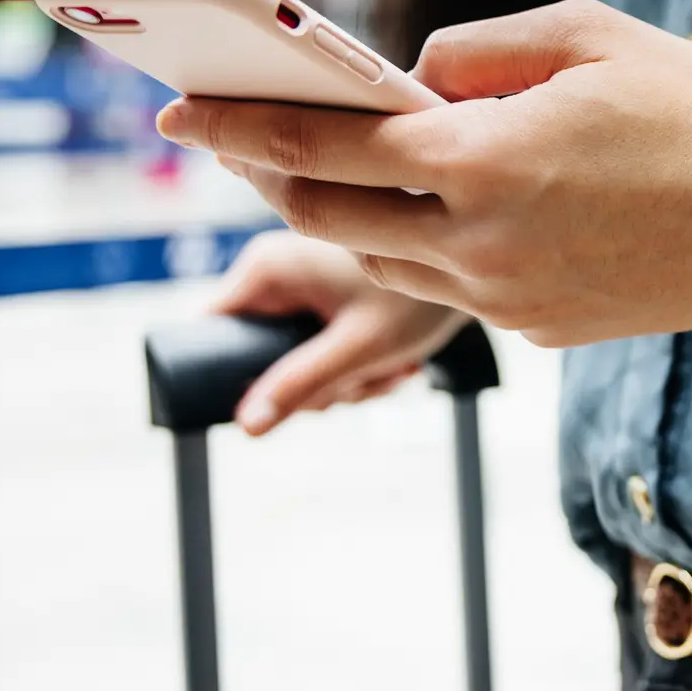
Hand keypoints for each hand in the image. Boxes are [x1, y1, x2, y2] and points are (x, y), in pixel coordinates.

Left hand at [161, 0, 691, 346]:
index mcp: (482, 159)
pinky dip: (444, 247)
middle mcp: (482, 244)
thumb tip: (409, 80)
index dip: (236, 125)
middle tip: (251, 144)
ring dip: (357, 221)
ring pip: (391, 263)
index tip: (179, 110)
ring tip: (355, 176)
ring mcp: (511, 300)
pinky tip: (474, 211)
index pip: (319, 147)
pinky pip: (462, 287)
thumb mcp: (583, 35)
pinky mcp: (542, 330)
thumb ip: (476, 50)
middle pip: (331, 222)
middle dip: (276, 181)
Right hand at [211, 230, 465, 433]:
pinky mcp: (328, 296)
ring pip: (297, 362)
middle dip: (317, 384)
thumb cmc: (425, 294)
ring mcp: (302, 284)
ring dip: (347, 380)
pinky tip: (398, 357)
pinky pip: (322, 349)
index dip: (243, 376)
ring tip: (391, 365)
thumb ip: (301, 384)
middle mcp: (275, 270)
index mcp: (265, 268)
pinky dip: (360, 365)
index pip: (209, 333)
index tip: (300, 391)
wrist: (482, 264)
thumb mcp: (360, 347)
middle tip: (365, 379)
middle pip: (259, 358)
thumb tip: (245, 425)